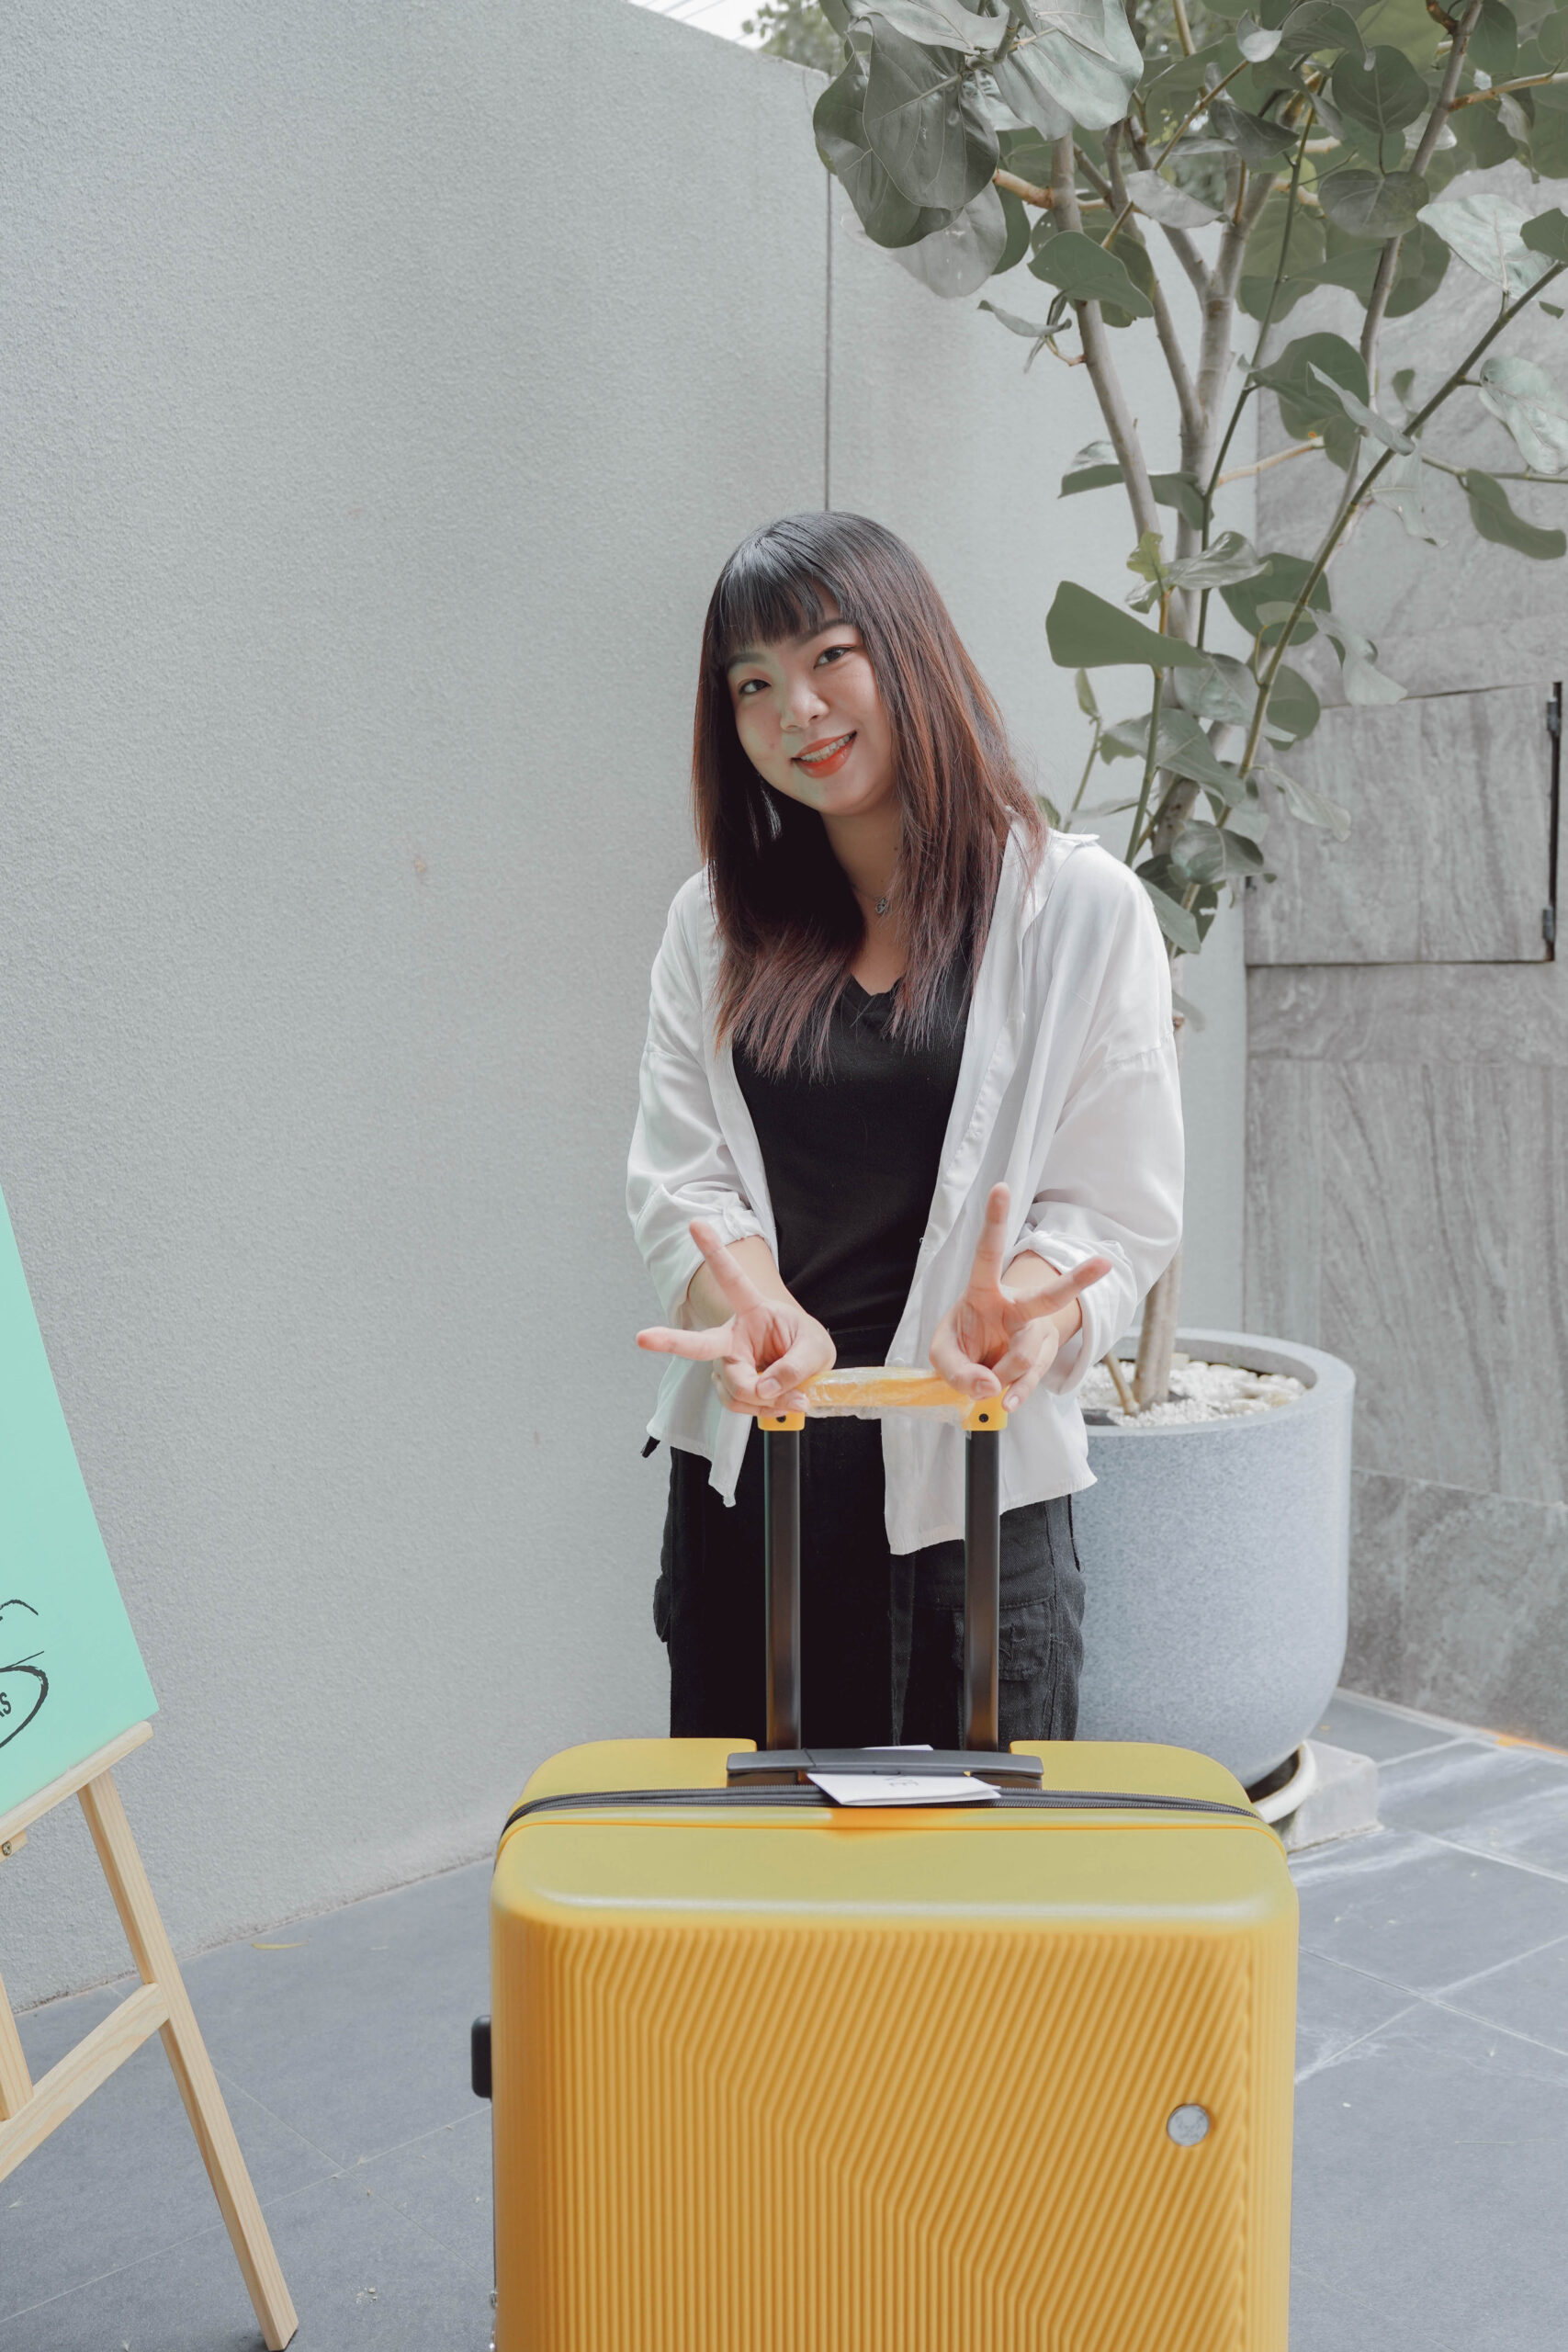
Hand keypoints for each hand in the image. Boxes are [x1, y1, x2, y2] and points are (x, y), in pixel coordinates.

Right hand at [636, 1221, 834, 1413]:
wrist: (807, 1372)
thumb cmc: (808, 1347)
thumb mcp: (816, 1351)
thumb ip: (794, 1368)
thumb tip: (764, 1389)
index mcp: (754, 1312)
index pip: (732, 1279)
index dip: (714, 1251)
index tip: (695, 1225)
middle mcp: (734, 1337)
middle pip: (699, 1345)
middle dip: (669, 1341)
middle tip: (642, 1338)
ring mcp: (729, 1363)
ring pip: (734, 1390)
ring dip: (766, 1400)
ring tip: (793, 1396)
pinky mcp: (730, 1386)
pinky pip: (739, 1405)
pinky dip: (763, 1409)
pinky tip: (778, 1401)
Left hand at [930, 1184, 1110, 1412]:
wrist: (978, 1370)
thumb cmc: (961, 1347)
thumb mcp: (941, 1354)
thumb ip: (956, 1369)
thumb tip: (990, 1387)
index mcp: (983, 1291)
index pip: (988, 1254)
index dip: (995, 1223)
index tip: (1001, 1188)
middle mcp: (1014, 1308)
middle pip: (1046, 1298)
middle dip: (1076, 1281)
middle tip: (1105, 1264)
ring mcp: (1031, 1336)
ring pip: (1027, 1352)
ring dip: (1001, 1373)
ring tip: (985, 1382)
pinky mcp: (1037, 1362)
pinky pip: (1031, 1378)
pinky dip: (1017, 1392)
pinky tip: (1009, 1402)